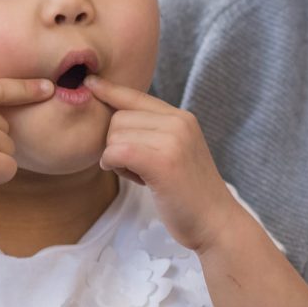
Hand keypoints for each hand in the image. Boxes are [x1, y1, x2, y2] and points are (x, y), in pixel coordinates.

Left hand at [88, 78, 250, 253]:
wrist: (216, 223)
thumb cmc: (190, 195)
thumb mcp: (177, 152)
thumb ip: (155, 133)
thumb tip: (116, 121)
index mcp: (182, 117)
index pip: (136, 96)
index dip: (110, 90)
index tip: (90, 83)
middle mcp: (179, 122)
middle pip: (119, 117)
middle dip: (116, 143)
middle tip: (137, 168)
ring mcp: (172, 140)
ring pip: (115, 134)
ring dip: (117, 158)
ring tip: (142, 176)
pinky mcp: (163, 162)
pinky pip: (117, 150)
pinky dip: (113, 163)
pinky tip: (129, 176)